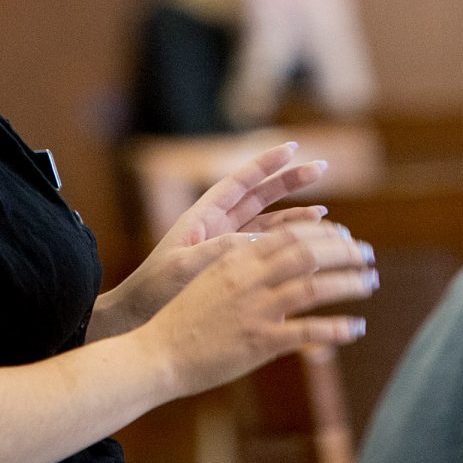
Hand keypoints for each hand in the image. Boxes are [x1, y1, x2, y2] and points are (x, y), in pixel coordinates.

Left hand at [95, 143, 330, 333]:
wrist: (137, 315)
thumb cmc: (153, 289)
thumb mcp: (182, 267)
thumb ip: (216, 251)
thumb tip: (254, 240)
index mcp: (202, 216)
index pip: (240, 182)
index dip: (266, 164)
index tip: (292, 147)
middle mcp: (218, 225)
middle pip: (260, 196)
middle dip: (290, 182)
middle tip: (321, 168)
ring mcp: (226, 245)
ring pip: (268, 222)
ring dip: (296, 216)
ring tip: (325, 213)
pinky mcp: (232, 267)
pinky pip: (265, 249)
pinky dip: (287, 244)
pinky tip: (308, 245)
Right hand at [139, 219, 377, 399]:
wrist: (157, 353)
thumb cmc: (182, 316)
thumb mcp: (210, 276)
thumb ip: (242, 262)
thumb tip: (271, 250)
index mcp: (238, 257)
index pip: (290, 234)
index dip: (322, 232)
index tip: (344, 235)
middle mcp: (250, 277)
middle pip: (308, 252)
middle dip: (344, 250)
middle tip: (368, 253)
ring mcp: (256, 308)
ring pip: (314, 286)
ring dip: (348, 282)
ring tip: (371, 282)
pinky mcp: (260, 341)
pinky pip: (306, 331)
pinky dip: (335, 329)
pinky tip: (356, 328)